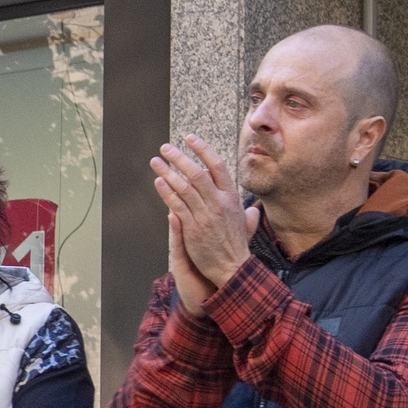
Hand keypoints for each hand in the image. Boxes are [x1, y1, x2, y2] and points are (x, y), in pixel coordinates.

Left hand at [154, 138, 256, 317]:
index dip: (203, 150)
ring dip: (168, 172)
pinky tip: (158, 182)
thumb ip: (247, 216)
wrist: (231, 268)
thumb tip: (253, 209)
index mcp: (232, 199)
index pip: (218, 167)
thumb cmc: (236, 247)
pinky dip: (166, 192)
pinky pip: (177, 205)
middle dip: (179, 157)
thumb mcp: (245, 227)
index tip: (190, 138)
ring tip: (155, 161)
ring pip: (184, 187)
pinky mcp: (192, 228)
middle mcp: (219, 204)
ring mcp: (205, 215)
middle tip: (165, 147)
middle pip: (198, 173)